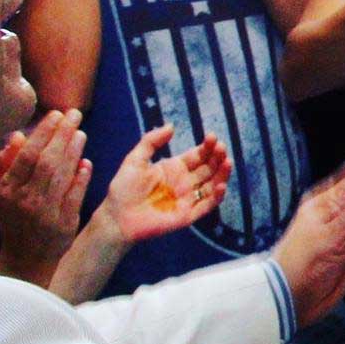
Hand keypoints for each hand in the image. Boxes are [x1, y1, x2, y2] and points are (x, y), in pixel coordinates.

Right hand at [0, 110, 91, 283]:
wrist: (25, 259)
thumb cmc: (14, 220)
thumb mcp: (2, 194)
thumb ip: (7, 165)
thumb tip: (15, 136)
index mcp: (8, 191)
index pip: (27, 156)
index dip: (42, 133)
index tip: (55, 114)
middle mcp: (26, 200)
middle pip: (47, 162)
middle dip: (62, 135)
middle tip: (74, 114)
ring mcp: (47, 213)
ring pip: (62, 176)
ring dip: (73, 152)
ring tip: (81, 132)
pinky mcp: (65, 224)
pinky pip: (75, 196)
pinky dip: (81, 178)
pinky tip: (86, 162)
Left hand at [93, 125, 232, 245]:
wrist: (116, 217)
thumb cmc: (123, 189)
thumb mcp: (135, 160)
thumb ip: (151, 141)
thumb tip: (171, 126)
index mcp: (175, 167)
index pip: (198, 155)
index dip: (207, 146)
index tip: (212, 137)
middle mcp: (185, 182)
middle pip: (209, 168)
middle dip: (217, 157)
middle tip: (221, 148)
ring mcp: (187, 199)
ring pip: (212, 185)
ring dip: (222, 174)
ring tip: (227, 162)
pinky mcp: (187, 215)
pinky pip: (206, 206)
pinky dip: (216, 197)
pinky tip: (220, 185)